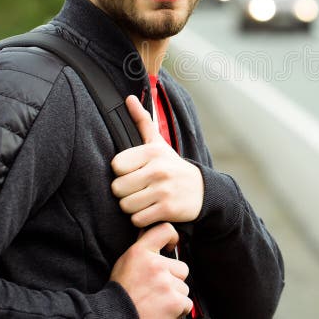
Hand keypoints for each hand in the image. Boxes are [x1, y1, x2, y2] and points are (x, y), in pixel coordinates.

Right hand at [110, 222, 192, 317]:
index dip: (172, 238)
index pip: (166, 230)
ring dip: (174, 296)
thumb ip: (141, 247)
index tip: (170, 246)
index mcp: (141, 253)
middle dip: (173, 279)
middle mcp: (155, 265)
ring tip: (156, 301)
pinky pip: (186, 303)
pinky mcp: (174, 302)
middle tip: (156, 288)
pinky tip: (162, 310)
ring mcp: (166, 283)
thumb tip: (150, 230)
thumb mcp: (125, 262)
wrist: (115, 317)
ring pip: (184, 287)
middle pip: (181, 267)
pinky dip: (178, 310)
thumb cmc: (121, 292)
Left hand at [111, 95, 204, 227]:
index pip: (116, 166)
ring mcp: (163, 190)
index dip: (122, 173)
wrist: (202, 191)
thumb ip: (142, 121)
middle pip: (118, 188)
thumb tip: (128, 98)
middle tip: (138, 190)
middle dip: (125, 193)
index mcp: (152, 152)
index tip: (133, 173)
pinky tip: (151, 211)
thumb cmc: (173, 166)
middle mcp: (158, 170)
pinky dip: (141, 219)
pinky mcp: (167, 210)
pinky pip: (138, 220)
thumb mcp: (159, 143)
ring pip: (126, 206)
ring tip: (144, 200)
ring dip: (132, 208)